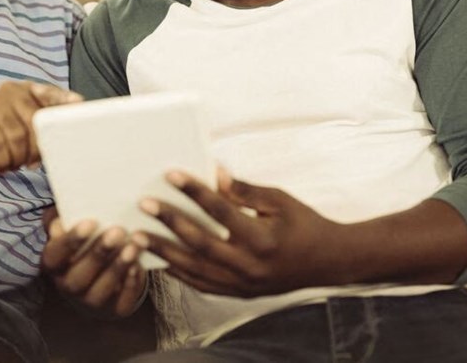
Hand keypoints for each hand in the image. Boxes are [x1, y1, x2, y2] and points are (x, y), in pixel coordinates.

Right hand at [0, 81, 80, 171]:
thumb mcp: (21, 125)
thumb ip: (42, 125)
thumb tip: (68, 136)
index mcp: (24, 90)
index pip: (50, 93)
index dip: (65, 100)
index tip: (80, 104)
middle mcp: (9, 91)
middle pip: (35, 122)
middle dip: (37, 148)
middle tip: (33, 163)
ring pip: (17, 138)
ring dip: (18, 158)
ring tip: (15, 163)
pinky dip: (3, 162)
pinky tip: (2, 165)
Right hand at [41, 215, 147, 317]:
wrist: (100, 275)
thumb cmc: (86, 242)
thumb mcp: (73, 227)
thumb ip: (65, 218)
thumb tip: (63, 214)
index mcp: (54, 264)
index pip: (56, 255)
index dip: (71, 240)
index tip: (90, 222)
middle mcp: (68, 286)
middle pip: (79, 276)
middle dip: (99, 253)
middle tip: (117, 231)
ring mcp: (91, 301)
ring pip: (101, 289)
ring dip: (118, 267)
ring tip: (133, 246)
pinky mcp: (114, 310)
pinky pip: (121, 302)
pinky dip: (130, 284)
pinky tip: (138, 266)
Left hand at [136, 168, 349, 297]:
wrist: (328, 262)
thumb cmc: (304, 224)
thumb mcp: (280, 200)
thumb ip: (245, 190)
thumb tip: (215, 173)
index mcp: (263, 238)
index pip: (221, 211)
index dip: (195, 192)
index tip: (171, 175)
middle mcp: (250, 265)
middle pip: (201, 243)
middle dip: (170, 222)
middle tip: (144, 205)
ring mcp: (243, 284)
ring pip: (195, 269)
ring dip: (164, 252)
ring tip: (138, 237)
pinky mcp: (240, 293)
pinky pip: (202, 285)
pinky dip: (179, 274)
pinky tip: (159, 262)